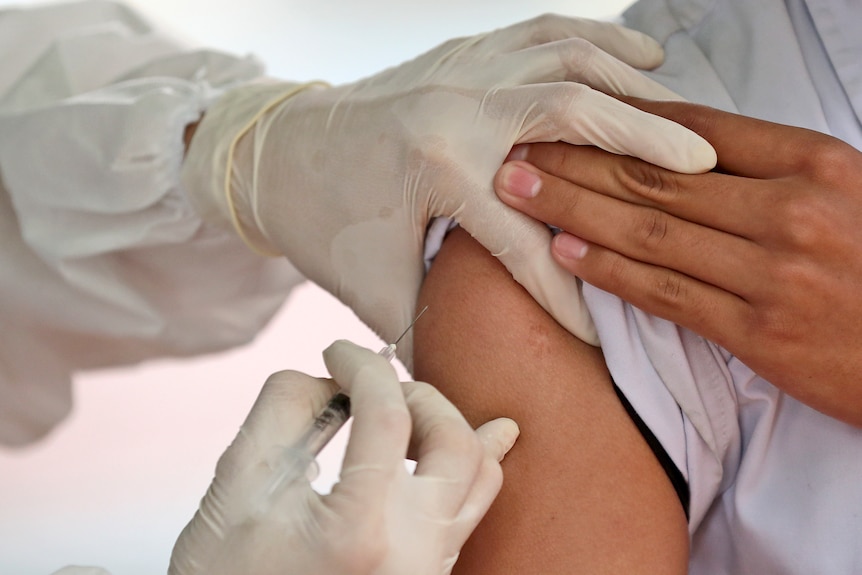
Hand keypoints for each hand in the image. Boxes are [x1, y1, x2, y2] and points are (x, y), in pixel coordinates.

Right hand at [168, 340, 518, 574]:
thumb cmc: (226, 573)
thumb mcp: (235, 486)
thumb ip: (283, 410)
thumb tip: (333, 379)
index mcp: (358, 531)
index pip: (387, 416)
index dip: (362, 366)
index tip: (337, 352)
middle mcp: (412, 553)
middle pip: (452, 440)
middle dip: (414, 393)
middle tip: (370, 384)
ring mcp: (430, 569)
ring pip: (479, 474)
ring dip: (448, 423)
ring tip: (411, 403)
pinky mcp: (433, 574)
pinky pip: (475, 508)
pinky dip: (476, 461)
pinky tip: (488, 432)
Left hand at [182, 15, 715, 364]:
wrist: (275, 156)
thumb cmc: (322, 224)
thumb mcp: (371, 289)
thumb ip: (431, 328)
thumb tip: (469, 384)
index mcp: (438, 166)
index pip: (530, 235)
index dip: (570, 290)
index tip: (605, 331)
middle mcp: (457, 106)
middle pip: (575, 115)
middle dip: (642, 147)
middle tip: (700, 173)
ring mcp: (461, 69)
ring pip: (568, 58)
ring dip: (629, 84)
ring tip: (679, 115)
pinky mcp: (461, 53)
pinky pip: (542, 30)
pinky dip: (595, 39)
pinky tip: (634, 56)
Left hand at [494, 99, 861, 426]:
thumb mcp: (840, 192)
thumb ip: (764, 170)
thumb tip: (676, 150)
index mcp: (814, 162)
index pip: (696, 128)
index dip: (618, 120)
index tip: (566, 115)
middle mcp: (791, 210)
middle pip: (656, 175)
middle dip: (575, 160)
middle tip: (516, 150)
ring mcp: (774, 272)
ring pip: (650, 230)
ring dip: (573, 209)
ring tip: (518, 193)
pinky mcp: (759, 333)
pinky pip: (667, 293)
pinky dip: (610, 270)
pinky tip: (563, 253)